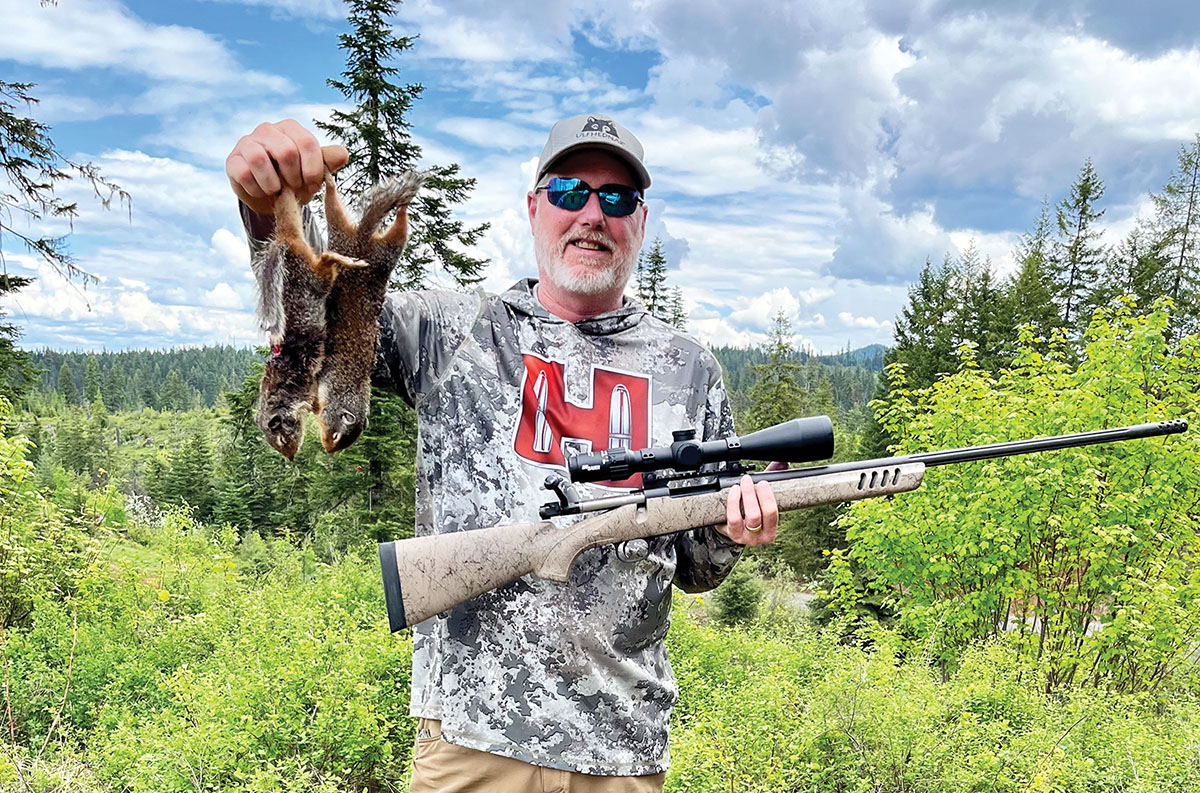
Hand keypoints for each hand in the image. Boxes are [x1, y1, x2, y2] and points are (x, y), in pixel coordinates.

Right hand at [225, 119, 348, 215]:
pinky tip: (262, 192)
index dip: (313, 170)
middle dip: (294, 178)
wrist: (270, 195)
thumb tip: (343, 154)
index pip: (308, 143)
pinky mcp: (232, 160)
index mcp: (291, 128)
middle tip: (293, 189)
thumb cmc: (294, 178)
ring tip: (276, 191)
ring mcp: (247, 143)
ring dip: (273, 184)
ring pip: (259, 159)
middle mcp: (267, 130)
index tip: (312, 186)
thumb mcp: (313, 170)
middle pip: (286, 151)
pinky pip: (243, 174)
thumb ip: (327, 161)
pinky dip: (256, 189)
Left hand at [720, 462, 786, 545]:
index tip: (763, 483)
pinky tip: (734, 490)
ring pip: (741, 516)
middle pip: (756, 515)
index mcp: (771, 530)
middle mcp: (758, 537)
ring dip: (743, 496)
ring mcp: (743, 537)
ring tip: (742, 484)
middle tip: (749, 480)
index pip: (771, 514)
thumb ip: (774, 480)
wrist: (734, 527)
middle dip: (752, 494)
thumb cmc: (753, 511)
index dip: (767, 496)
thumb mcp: (764, 499)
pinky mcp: (731, 533)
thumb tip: (783, 463)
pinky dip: (733, 501)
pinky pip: (731, 517)